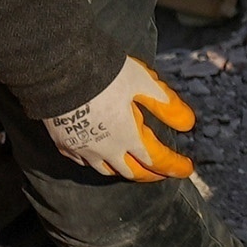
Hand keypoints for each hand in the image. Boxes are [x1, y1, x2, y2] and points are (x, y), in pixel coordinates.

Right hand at [46, 59, 194, 180]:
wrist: (57, 71)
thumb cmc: (105, 74)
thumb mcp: (143, 83)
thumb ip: (166, 104)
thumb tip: (188, 124)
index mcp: (128, 137)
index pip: (157, 160)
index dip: (174, 166)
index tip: (188, 169)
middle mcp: (105, 150)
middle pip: (131, 172)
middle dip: (150, 175)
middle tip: (161, 173)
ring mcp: (81, 149)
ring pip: (105, 170)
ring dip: (123, 170)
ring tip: (132, 166)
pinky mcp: (62, 143)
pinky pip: (82, 161)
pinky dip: (96, 162)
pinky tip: (99, 156)